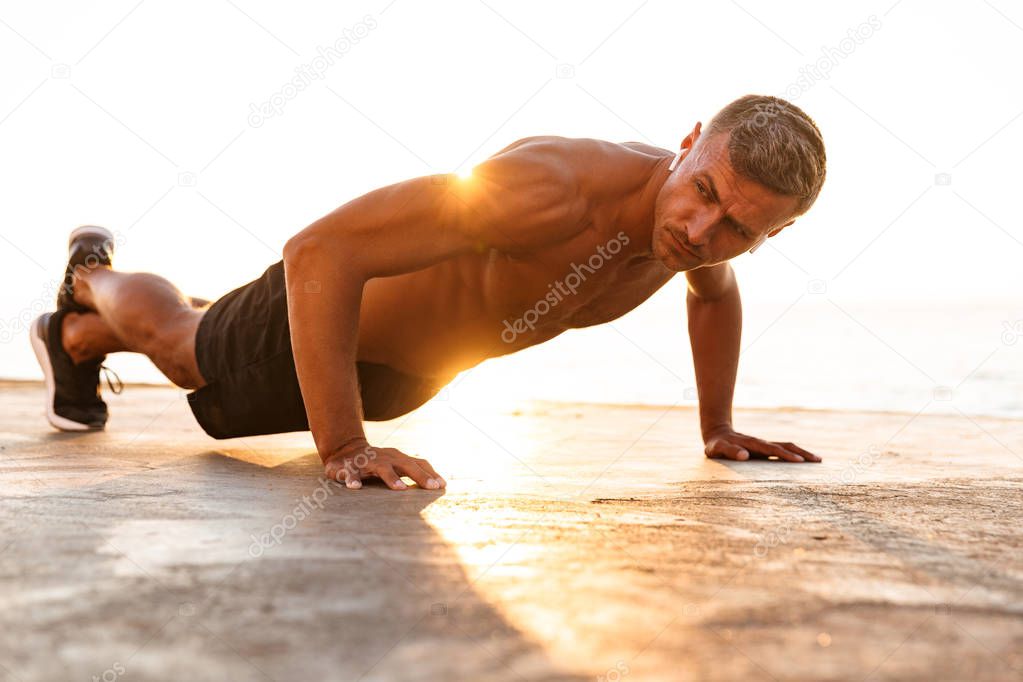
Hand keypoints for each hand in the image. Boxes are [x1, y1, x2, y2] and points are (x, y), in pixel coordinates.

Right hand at [323, 439, 446, 489]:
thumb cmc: (378, 463)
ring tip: (401, 488)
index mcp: (398, 458)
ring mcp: (368, 461)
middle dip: (420, 476)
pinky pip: (351, 473)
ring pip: (382, 468)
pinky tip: (355, 487)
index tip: (442, 485)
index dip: (430, 473)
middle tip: (432, 487)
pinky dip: (353, 479)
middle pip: (406, 465)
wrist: (345, 452)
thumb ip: (414, 472)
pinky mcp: (349, 467)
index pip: (418, 463)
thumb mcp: (396, 465)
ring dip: (391, 478)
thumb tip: (441, 484)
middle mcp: (386, 458)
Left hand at [703, 426, 820, 462]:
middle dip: (802, 453)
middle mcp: (762, 443)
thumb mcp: (718, 449)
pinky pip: (782, 451)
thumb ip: (730, 451)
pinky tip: (803, 462)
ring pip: (787, 447)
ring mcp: (764, 446)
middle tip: (818, 460)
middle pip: (786, 446)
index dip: (786, 455)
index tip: (800, 461)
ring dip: (802, 452)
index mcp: (753, 444)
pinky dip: (795, 455)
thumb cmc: (716, 445)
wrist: (717, 434)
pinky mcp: (764, 450)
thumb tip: (745, 456)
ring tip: (818, 460)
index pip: (773, 450)